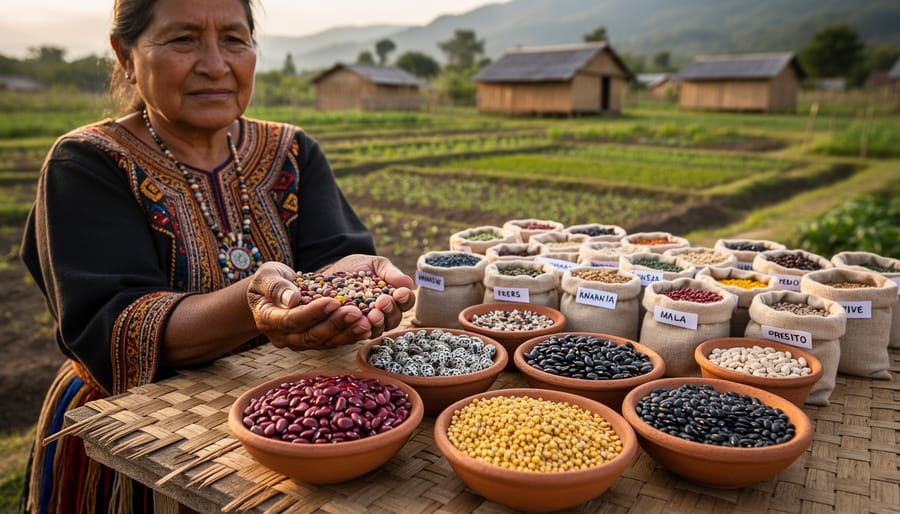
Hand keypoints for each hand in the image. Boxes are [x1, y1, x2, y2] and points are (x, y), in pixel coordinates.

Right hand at [245, 261, 374, 349]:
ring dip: (346, 333)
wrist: (269, 294)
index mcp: (268, 319)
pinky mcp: (313, 342)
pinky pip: (332, 343)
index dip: (313, 313)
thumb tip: (292, 299)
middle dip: (335, 324)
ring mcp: (299, 342)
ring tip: (366, 322)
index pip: (291, 320)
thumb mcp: (266, 275)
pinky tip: (366, 328)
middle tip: (356, 313)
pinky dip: (350, 336)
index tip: (332, 301)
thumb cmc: (267, 281)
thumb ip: (275, 286)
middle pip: (311, 336)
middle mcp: (284, 336)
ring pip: (324, 343)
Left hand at [319, 254, 415, 337]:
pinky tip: (358, 322)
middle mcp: (384, 314)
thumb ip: (390, 272)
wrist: (332, 271)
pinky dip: (359, 330)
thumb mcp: (375, 265)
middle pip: (394, 319)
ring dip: (377, 323)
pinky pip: (358, 334)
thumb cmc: (358, 267)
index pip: (405, 302)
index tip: (400, 293)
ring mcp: (368, 323)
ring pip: (378, 329)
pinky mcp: (351, 329)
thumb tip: (407, 283)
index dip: (405, 299)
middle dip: (390, 310)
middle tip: (383, 302)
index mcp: (394, 298)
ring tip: (372, 314)